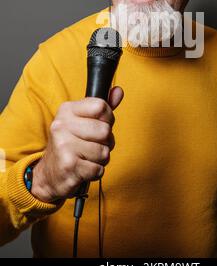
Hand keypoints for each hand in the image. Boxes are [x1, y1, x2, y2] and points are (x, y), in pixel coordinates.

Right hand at [31, 86, 123, 202]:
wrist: (49, 175)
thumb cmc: (71, 145)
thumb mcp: (83, 121)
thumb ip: (103, 108)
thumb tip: (119, 91)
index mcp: (67, 110)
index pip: (100, 106)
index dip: (108, 118)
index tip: (100, 124)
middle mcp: (62, 125)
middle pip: (105, 130)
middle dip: (106, 142)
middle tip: (93, 145)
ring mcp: (63, 145)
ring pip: (104, 152)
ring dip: (100, 159)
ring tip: (87, 158)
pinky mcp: (68, 166)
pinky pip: (98, 169)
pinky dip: (95, 172)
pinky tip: (84, 168)